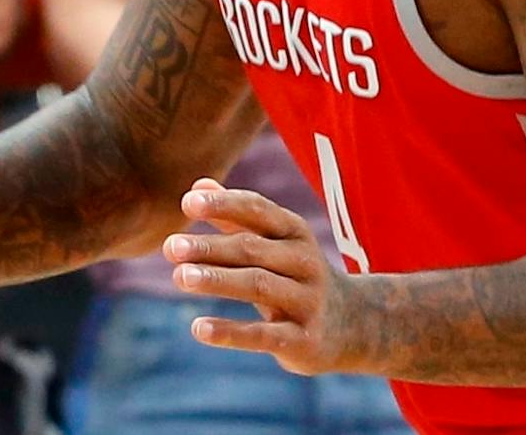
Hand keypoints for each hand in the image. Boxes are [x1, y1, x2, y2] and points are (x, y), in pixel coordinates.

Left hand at [164, 178, 366, 374]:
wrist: (355, 325)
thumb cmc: (296, 273)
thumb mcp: (274, 242)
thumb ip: (236, 215)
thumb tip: (197, 185)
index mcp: (295, 232)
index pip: (257, 210)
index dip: (223, 204)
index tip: (187, 204)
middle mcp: (305, 262)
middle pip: (251, 249)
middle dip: (210, 247)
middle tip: (170, 247)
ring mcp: (307, 302)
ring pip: (258, 285)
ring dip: (217, 280)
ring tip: (179, 277)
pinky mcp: (304, 341)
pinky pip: (264, 335)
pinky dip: (230, 332)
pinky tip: (198, 328)